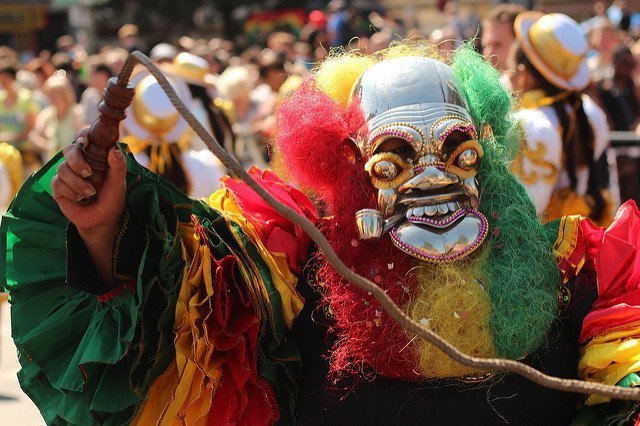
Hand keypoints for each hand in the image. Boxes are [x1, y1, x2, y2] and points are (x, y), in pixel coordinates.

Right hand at [52, 130, 126, 281]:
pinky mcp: (58, 187)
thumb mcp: (119, 183)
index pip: (84, 138)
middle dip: (77, 161)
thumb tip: (114, 149)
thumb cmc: (113, 198)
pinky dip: (70, 191)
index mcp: (94, 157)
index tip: (85, 142)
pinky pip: (57, 183)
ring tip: (90, 193)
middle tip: (89, 173)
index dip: (82, 135)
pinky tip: (80, 198)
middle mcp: (79, 162)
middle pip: (68, 150)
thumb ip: (119, 166)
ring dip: (77, 183)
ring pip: (62, 168)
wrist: (103, 220)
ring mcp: (67, 174)